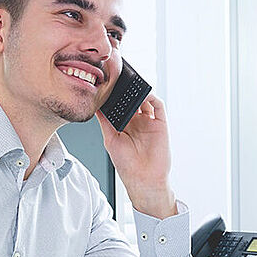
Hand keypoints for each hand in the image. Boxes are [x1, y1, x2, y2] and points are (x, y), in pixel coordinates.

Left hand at [96, 94, 177, 218]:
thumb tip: (96, 105)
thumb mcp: (110, 139)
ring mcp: (149, 121)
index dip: (115, 94)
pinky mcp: (160, 124)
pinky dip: (152, 97)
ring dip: (139, 90)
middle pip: (132, 98)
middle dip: (127, 89)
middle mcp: (136, 121)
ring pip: (145, 99)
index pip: (119, 104)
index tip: (108, 82)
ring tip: (131, 83)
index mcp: (123, 124)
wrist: (144, 179)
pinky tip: (144, 94)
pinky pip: (158, 106)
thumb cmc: (126, 164)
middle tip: (120, 77)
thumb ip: (105, 121)